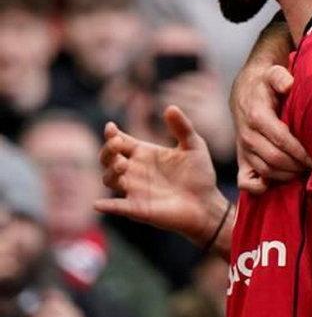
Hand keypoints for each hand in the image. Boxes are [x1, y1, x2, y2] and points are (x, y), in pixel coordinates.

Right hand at [96, 107, 226, 243]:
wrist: (207, 203)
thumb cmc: (199, 174)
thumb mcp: (194, 145)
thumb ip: (182, 127)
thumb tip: (170, 107)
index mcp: (144, 153)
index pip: (120, 141)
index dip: (112, 134)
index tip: (111, 127)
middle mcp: (135, 170)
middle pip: (108, 158)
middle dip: (107, 150)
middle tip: (117, 144)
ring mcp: (134, 189)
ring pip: (109, 179)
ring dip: (110, 171)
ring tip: (122, 165)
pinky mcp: (137, 208)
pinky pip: (116, 207)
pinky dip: (106, 206)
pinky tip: (99, 203)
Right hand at [230, 63, 307, 191]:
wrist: (244, 91)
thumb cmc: (264, 84)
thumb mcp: (273, 73)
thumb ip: (280, 77)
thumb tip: (288, 84)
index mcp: (257, 117)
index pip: (281, 140)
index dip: (300, 151)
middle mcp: (248, 136)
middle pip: (275, 158)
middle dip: (297, 165)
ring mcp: (243, 149)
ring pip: (265, 171)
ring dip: (286, 175)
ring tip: (304, 172)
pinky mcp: (241, 158)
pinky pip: (245, 181)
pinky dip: (258, 187)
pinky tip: (275, 185)